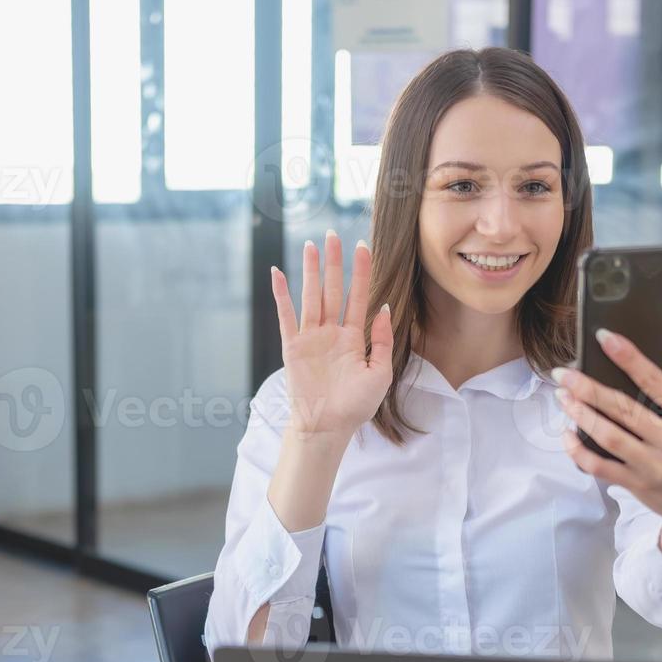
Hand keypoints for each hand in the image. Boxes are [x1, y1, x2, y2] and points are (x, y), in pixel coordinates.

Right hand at [272, 230, 393, 440]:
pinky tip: (278, 273)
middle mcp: (331, 333)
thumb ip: (381, 340)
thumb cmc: (355, 406)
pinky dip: (281, 295)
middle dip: (334, 262)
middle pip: (332, 289)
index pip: (357, 296)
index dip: (361, 272)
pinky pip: (286, 316)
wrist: (328, 428)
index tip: (363, 246)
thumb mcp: (380, 373)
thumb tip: (383, 307)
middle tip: (333, 234)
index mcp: (353, 338)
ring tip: (311, 245)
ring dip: (310, 270)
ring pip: (311, 296)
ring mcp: (311, 338)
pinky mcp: (293, 347)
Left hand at [553, 326, 661, 566]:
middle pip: (624, 409)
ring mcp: (655, 466)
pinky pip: (601, 468)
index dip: (629, 357)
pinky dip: (579, 451)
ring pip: (609, 437)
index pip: (656, 380)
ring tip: (562, 397)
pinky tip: (567, 434)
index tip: (603, 337)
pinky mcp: (639, 486)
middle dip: (588, 389)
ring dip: (581, 415)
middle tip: (562, 373)